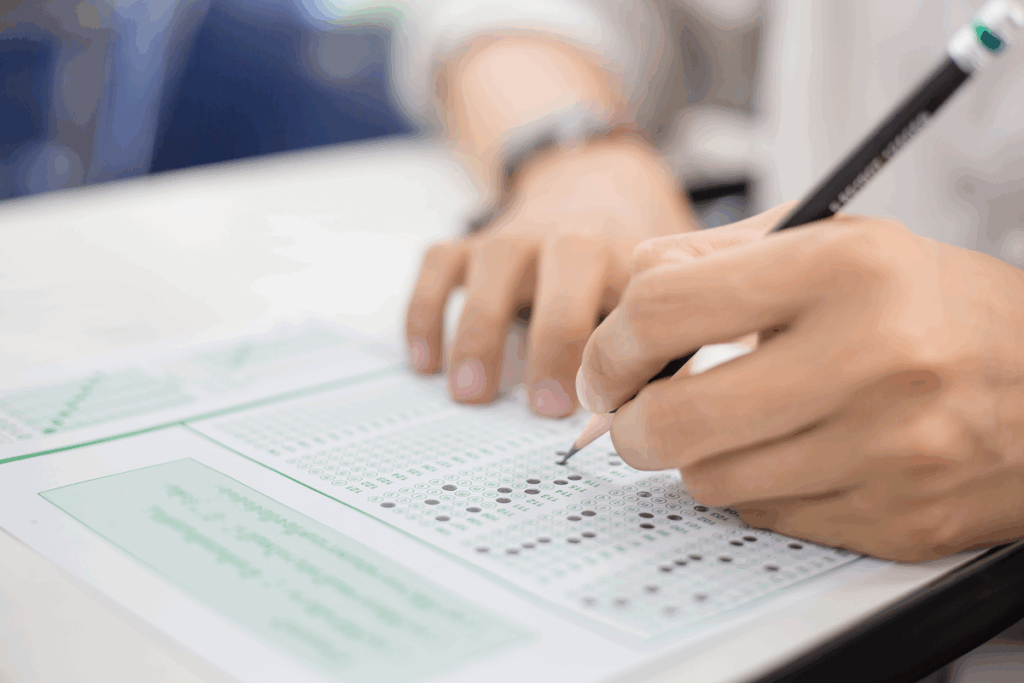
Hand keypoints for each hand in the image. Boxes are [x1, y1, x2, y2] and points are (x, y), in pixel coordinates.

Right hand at [406, 139, 696, 415]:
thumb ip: (658, 349)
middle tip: (544, 407)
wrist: (594, 186)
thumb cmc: (627, 265)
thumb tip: (637, 422)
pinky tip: (425, 361)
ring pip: (493, 264)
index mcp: (628, 255)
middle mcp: (572, 236)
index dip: (620, 358)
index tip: (602, 409)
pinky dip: (426, 310)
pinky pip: (439, 263)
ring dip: (479, 330)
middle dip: (555, 341)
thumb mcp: (656, 297)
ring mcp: (517, 234)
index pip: (629, 303)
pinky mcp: (472, 239)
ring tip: (469, 393)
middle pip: (566, 269)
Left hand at [576, 206, 1023, 560]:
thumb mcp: (837, 241)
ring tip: (730, 423)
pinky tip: (790, 455)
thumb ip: (721, 253)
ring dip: (694, 456)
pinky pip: (766, 517)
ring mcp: (888, 451)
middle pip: (672, 418)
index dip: (609, 343)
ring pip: (709, 480)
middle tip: (633, 412)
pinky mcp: (898, 518)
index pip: (662, 307)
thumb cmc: (932, 305)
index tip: (608, 361)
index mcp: (845, 269)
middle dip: (627, 423)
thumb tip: (632, 286)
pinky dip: (754, 488)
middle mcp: (871, 359)